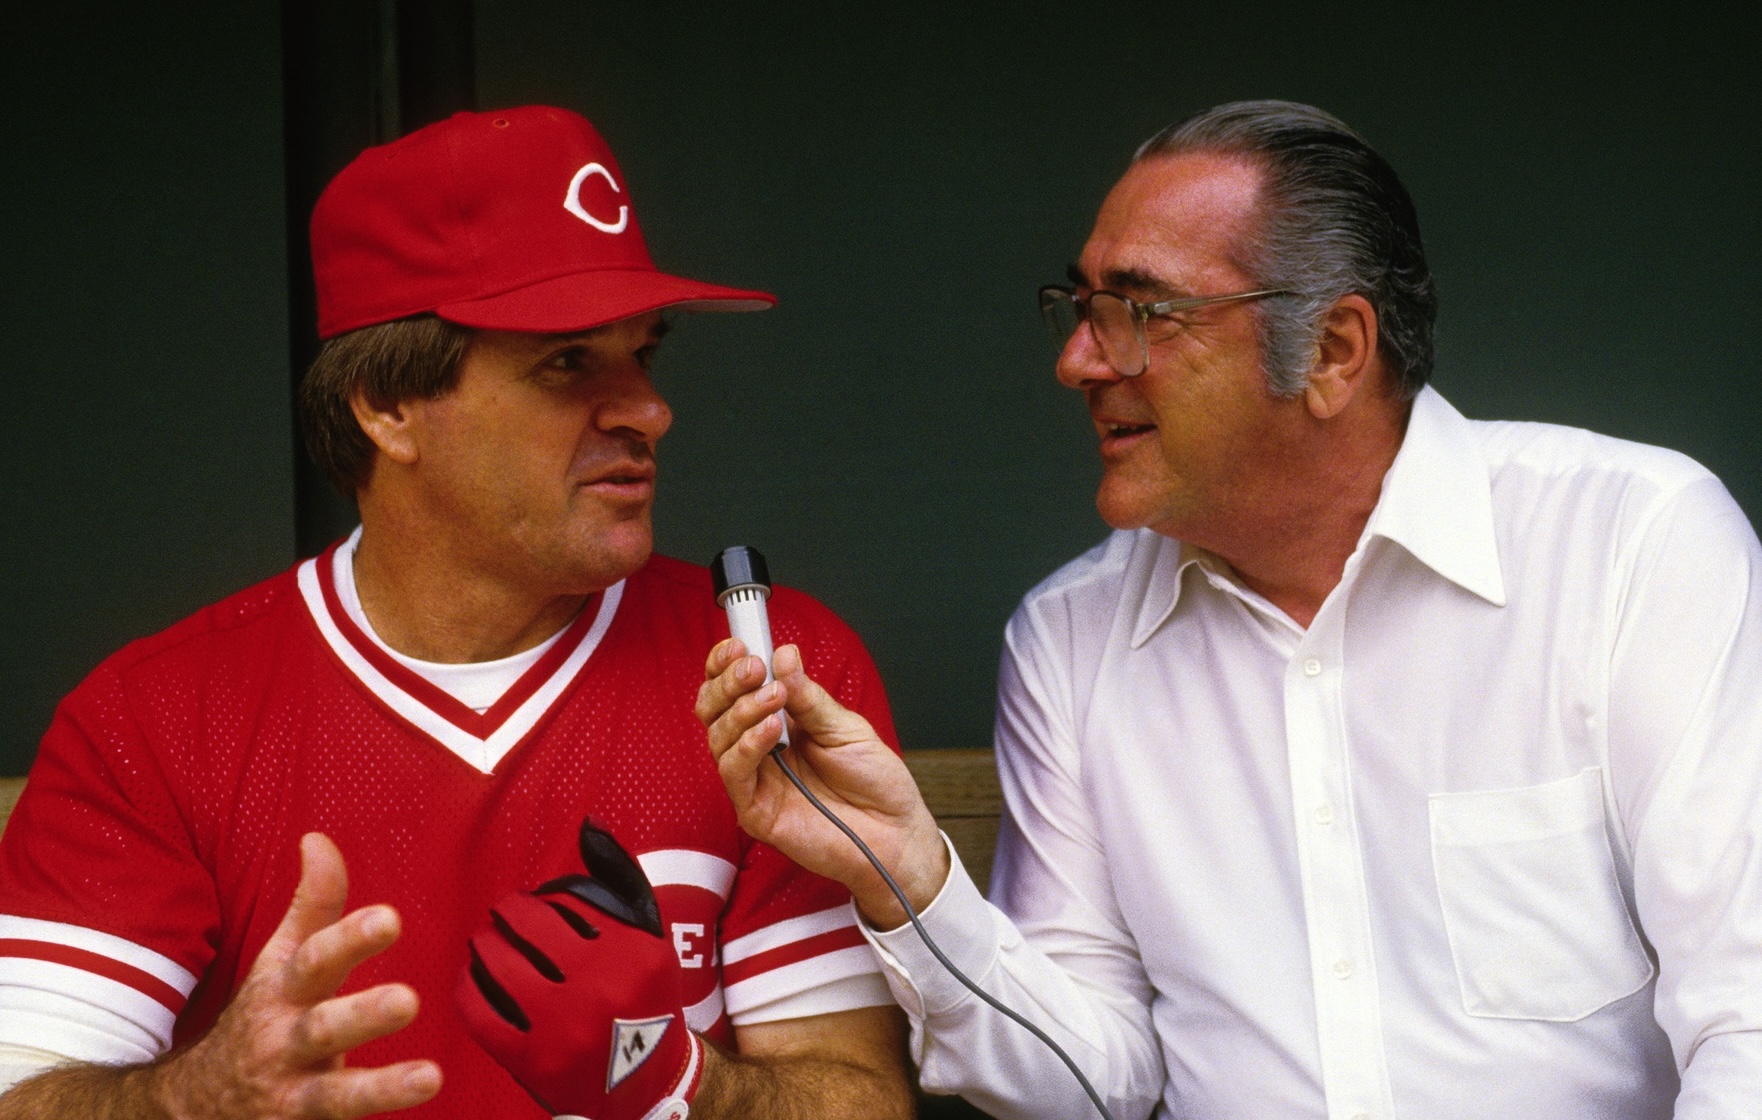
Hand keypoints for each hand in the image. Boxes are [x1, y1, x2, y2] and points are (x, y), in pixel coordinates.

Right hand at [154, 833, 440, 1117]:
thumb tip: (318, 838)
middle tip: (408, 999)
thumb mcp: (280, 959)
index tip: (390, 918)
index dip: (350, 938)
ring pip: (334, 1096)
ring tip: (430, 1077)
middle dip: (363, 1014)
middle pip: (324, 1027)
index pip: (316, 959)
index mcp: (284, 991)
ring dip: (381, 1088)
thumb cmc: (263, 1013)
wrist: (195, 1102)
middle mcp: (286, 1041)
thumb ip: (312, 904)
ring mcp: (293, 1095)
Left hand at [455, 818, 702, 1119]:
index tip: (531, 904)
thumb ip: (620, 880)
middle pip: (529, 927)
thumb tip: (589, 823)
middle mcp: (601, 985)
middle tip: (500, 916)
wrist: (651, 1082)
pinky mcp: (535, 1060)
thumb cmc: (646, 998)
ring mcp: (565, 1026)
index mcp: (632, 952)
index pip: (567, 903)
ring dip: (484, 946)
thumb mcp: (649, 937)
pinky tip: (470, 979)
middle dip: (506, 915)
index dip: (541, 899)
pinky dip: (468, 990)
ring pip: (501, 965)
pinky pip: (482, 1013)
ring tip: (484, 942)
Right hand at [695, 640, 948, 928]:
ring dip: (742, 710)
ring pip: (718, 738)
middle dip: (728, 683)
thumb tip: (783, 654)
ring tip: (775, 698)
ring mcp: (754, 780)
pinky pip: (734, 773)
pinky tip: (771, 730)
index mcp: (777, 722)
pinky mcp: (754, 811)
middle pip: (714, 709)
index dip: (726, 665)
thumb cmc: (875, 781)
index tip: (739, 645)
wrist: (895, 832)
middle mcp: (757, 749)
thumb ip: (809, 695)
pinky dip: (748, 746)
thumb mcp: (845, 725)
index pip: (733, 689)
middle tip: (754, 668)